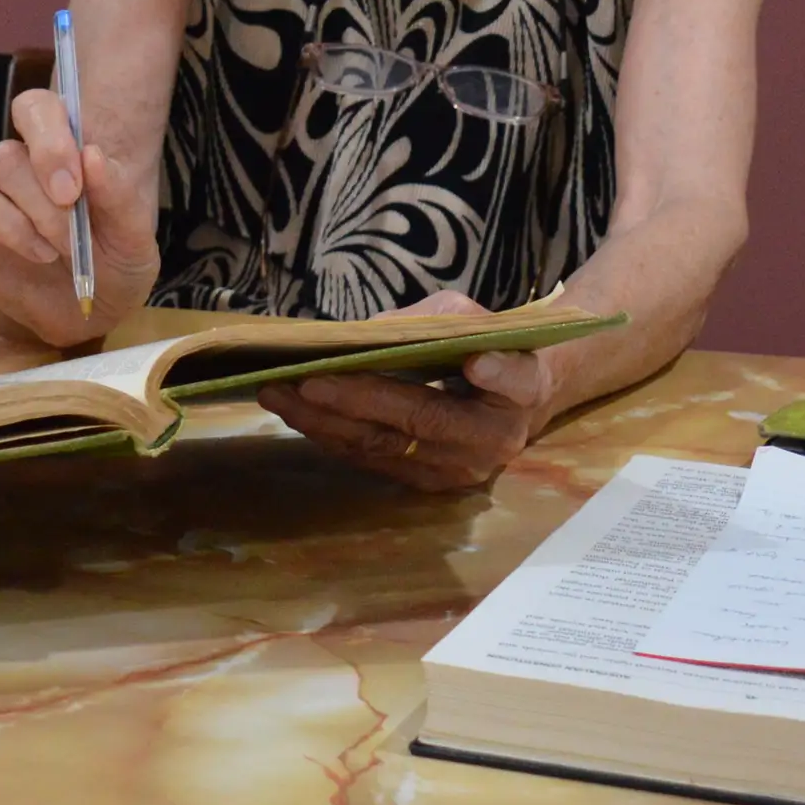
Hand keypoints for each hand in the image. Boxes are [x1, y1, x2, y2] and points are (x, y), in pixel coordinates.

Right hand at [0, 86, 161, 345]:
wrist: (98, 308)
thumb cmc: (117, 259)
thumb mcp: (135, 235)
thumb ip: (119, 195)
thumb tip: (94, 155)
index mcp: (59, 150)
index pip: (35, 108)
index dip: (48, 141)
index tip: (71, 190)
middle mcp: (16, 170)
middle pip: (3, 157)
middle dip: (39, 204)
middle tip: (70, 241)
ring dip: (1, 220)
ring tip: (40, 254)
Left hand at [256, 291, 552, 491]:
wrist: (511, 403)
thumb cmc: (486, 345)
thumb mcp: (471, 319)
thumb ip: (431, 322)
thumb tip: (368, 335)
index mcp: (523, 388)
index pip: (514, 382)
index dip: (496, 374)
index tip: (477, 362)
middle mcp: (496, 439)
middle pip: (421, 420)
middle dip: (355, 400)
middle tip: (304, 380)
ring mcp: (461, 470)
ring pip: (387, 448)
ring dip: (327, 423)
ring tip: (280, 395)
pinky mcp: (430, 485)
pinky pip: (375, 460)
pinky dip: (333, 436)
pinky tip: (298, 413)